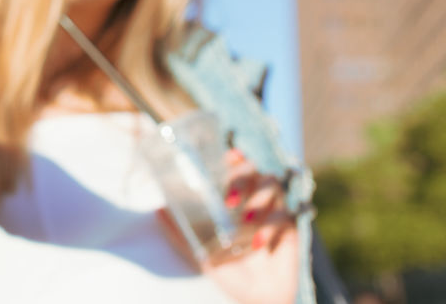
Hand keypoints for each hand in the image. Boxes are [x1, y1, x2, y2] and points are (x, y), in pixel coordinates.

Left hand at [156, 147, 299, 303]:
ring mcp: (273, 211)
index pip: (238, 167)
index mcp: (237, 200)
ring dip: (258, 199)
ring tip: (246, 220)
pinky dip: (270, 227)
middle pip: (256, 170)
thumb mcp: (200, 252)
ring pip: (272, 185)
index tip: (230, 155)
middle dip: (243, 177)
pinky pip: (283, 215)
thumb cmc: (229, 272)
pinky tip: (258, 243)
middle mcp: (256, 200)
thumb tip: (156, 210)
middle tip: (228, 200)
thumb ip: (179, 233)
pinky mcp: (289, 227)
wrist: (256, 299)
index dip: (236, 158)